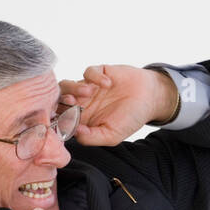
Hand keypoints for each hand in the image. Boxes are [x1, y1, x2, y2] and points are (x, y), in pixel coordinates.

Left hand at [55, 64, 178, 147]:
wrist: (150, 98)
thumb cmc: (131, 118)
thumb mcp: (113, 135)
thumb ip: (92, 138)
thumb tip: (74, 132)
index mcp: (81, 121)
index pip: (61, 120)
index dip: (58, 120)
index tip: (66, 121)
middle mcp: (81, 104)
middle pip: (59, 101)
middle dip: (62, 102)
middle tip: (73, 103)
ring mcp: (87, 88)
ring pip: (67, 85)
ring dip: (74, 88)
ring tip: (90, 92)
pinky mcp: (97, 73)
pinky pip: (87, 72)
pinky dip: (95, 77)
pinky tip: (109, 83)